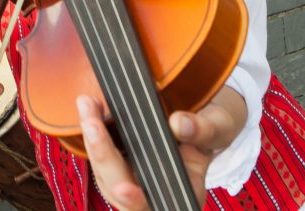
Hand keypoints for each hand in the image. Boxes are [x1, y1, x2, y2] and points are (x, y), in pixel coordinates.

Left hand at [77, 86, 246, 209]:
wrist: (201, 121)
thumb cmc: (211, 130)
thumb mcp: (218, 126)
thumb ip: (203, 129)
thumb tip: (180, 124)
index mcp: (181, 192)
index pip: (152, 204)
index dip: (136, 200)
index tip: (124, 190)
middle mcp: (151, 192)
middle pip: (118, 185)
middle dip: (103, 154)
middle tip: (92, 123)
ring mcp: (132, 179)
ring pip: (104, 170)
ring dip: (92, 139)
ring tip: (87, 104)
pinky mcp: (120, 162)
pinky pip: (101, 154)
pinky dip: (94, 132)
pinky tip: (89, 106)